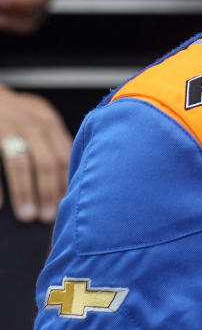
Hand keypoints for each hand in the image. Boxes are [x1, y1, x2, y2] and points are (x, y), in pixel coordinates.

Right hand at [0, 84, 72, 222]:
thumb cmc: (12, 112)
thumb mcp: (37, 119)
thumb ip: (52, 142)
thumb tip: (65, 184)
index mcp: (47, 122)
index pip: (64, 157)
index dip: (66, 184)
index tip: (67, 207)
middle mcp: (29, 122)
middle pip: (46, 162)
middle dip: (48, 193)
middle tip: (48, 217)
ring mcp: (5, 126)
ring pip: (19, 163)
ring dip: (25, 192)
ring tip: (27, 215)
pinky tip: (0, 205)